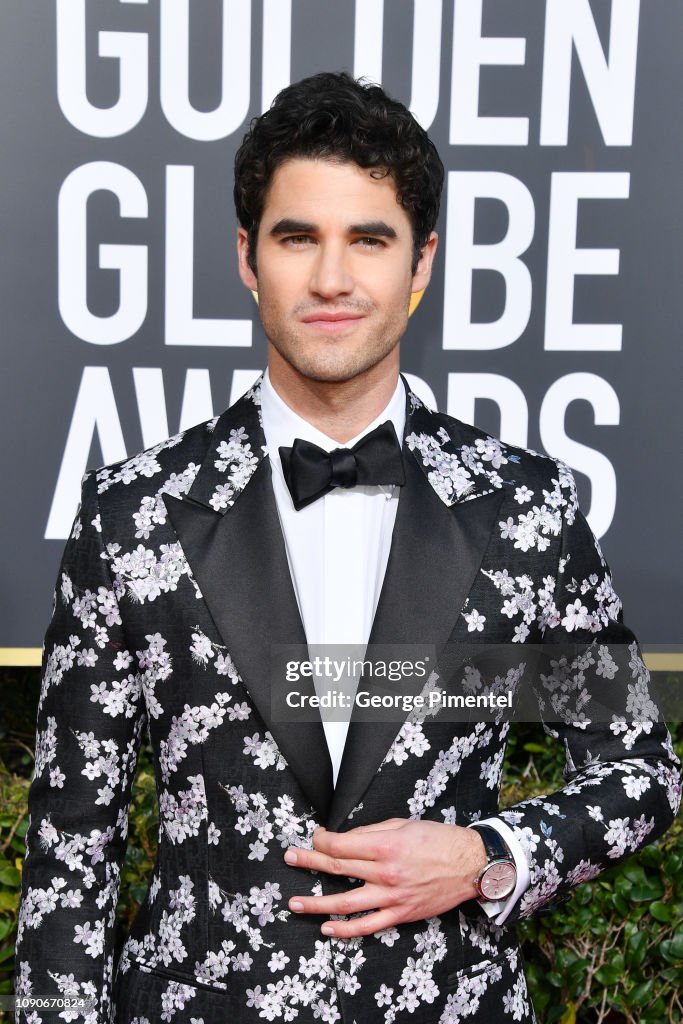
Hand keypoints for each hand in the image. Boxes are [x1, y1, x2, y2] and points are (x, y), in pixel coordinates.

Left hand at [283, 817, 486, 937]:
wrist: (469, 865)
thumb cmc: (437, 840)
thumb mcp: (403, 824)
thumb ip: (371, 832)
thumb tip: (345, 840)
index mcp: (386, 845)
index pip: (341, 845)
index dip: (322, 840)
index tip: (315, 837)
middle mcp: (386, 872)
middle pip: (337, 869)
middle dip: (309, 863)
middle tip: (290, 858)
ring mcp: (392, 896)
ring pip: (346, 902)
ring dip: (317, 904)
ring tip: (295, 904)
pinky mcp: (401, 914)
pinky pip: (368, 926)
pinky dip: (346, 929)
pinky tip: (328, 928)